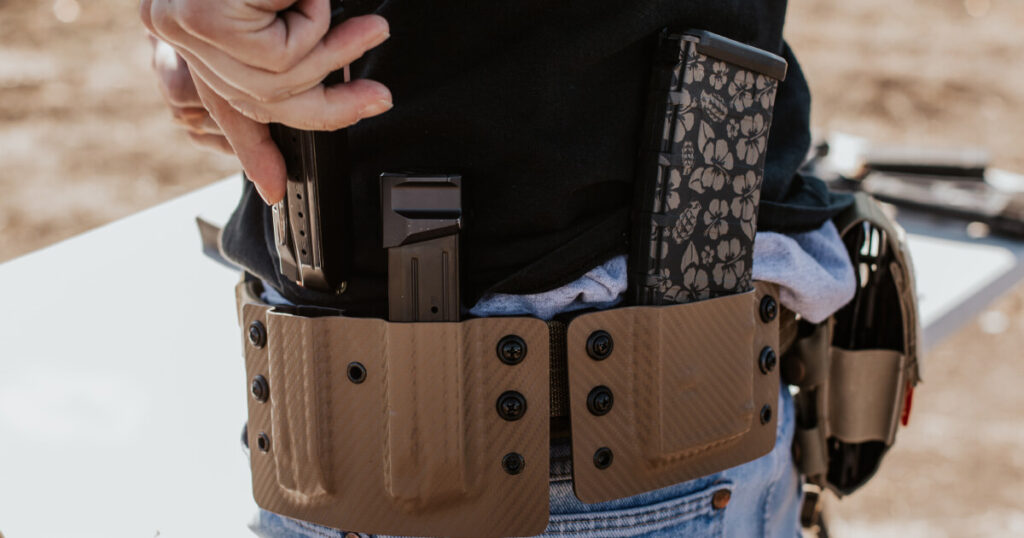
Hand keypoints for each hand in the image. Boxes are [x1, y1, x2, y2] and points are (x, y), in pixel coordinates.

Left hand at [140, 0, 391, 203]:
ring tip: (353, 18)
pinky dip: (314, 24)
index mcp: (191, 27)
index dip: (252, 146)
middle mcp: (176, 30)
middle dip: (330, 110)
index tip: (273, 188)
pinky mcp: (199, 17)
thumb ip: (283, 42)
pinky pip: (282, 55)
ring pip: (277, 83)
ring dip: (330, 49)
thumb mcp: (286, 5)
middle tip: (379, 100)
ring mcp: (181, 24)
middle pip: (259, 104)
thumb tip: (314, 87)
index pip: (223, 102)